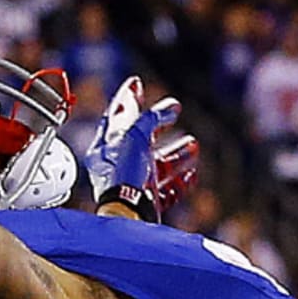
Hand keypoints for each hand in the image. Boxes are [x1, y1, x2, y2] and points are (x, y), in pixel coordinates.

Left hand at [84, 76, 196, 220]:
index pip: (114, 117)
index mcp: (104, 148)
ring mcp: (132, 185)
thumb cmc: (123, 177)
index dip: (126, 98)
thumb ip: (150, 119)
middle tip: (174, 111)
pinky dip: (180, 180)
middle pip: (139, 140)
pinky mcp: (146, 203)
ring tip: (193, 143)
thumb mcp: (134, 136)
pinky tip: (191, 173)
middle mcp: (116, 167)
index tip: (136, 83)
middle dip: (158, 125)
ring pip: (156, 166)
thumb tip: (167, 106)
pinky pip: (165, 191)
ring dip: (176, 154)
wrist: (128, 216)